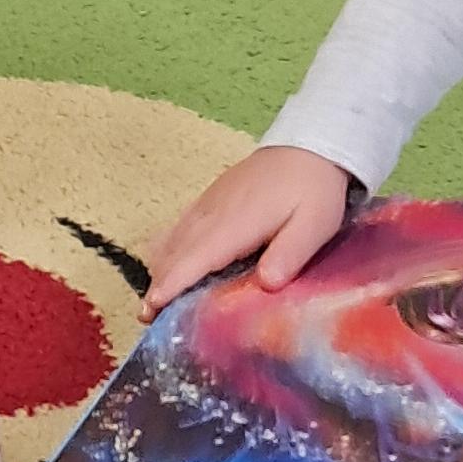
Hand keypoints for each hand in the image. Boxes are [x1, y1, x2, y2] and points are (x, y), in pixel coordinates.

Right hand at [143, 149, 358, 313]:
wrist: (308, 144)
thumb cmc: (313, 189)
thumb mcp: (315, 224)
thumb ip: (290, 254)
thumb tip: (266, 284)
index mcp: (234, 225)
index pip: (192, 259)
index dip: (170, 285)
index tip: (150, 310)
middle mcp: (211, 215)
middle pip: (173, 253)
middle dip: (157, 284)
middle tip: (147, 318)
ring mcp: (207, 205)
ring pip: (171, 240)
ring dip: (160, 269)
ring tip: (154, 300)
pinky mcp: (210, 200)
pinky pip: (178, 227)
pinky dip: (168, 250)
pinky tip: (169, 264)